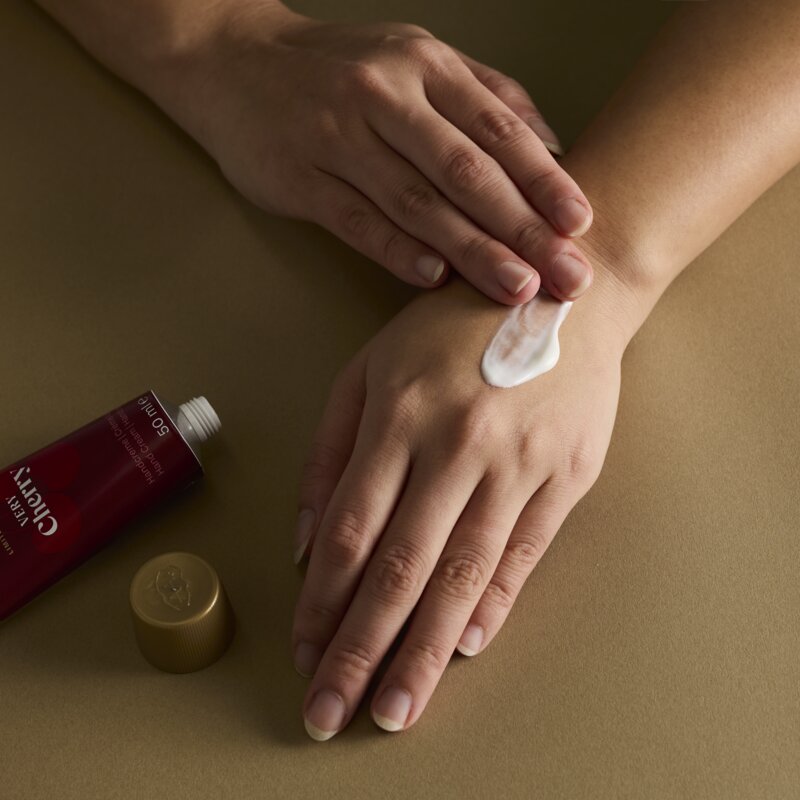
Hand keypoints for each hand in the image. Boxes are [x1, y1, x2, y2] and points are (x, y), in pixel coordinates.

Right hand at [157, 1, 593, 303]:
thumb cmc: (338, 68)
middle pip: (466, 172)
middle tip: (566, 275)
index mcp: (423, 67)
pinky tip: (433, 280)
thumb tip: (551, 144)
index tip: (581, 224)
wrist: (232, 62)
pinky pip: (356, 221)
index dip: (543, 180)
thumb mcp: (414, 57)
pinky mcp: (300, 179)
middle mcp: (385, 98)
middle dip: (523, 228)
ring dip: (472, 250)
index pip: (497, 130)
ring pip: (416, 201)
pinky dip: (397, 251)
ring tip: (517, 289)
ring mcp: (338, 138)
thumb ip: (485, 96)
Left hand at [290, 258, 639, 738]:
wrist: (563, 294)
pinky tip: (462, 646)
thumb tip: (304, 543)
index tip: (304, 651)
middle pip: (399, 567)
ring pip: (463, 575)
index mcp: (400, 414)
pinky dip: (492, 605)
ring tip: (396, 708)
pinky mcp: (566, 476)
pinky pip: (523, 554)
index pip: (348, 530)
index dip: (321, 601)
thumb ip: (329, 451)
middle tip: (331, 714)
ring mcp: (518, 463)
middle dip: (360, 649)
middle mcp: (458, 444)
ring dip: (423, 650)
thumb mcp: (369, 368)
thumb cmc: (451, 329)